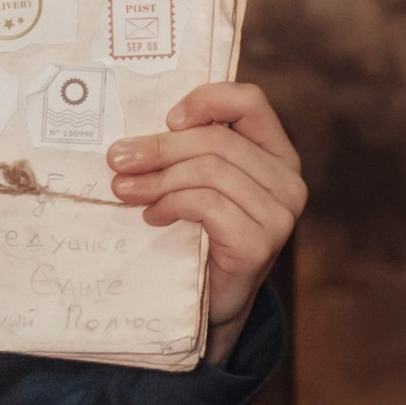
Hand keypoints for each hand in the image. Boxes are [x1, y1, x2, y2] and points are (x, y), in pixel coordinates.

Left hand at [107, 81, 304, 365]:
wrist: (210, 304)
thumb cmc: (199, 234)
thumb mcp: (196, 182)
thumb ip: (187, 151)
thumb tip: (134, 136)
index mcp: (275, 152)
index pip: (249, 101)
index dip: (205, 100)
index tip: (166, 119)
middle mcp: (288, 179)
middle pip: (216, 140)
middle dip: (159, 148)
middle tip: (117, 159)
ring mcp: (280, 213)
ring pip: (209, 170)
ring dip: (157, 178)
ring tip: (125, 191)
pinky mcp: (261, 243)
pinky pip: (207, 204)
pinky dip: (171, 204)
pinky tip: (153, 216)